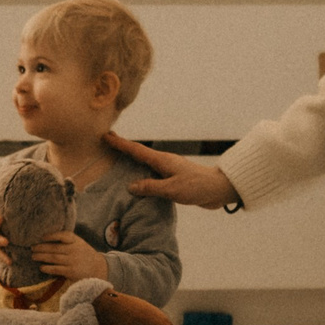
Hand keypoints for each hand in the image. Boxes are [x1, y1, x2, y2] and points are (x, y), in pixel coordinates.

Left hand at [30, 231, 107, 281]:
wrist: (98, 268)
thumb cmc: (84, 255)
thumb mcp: (79, 244)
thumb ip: (67, 241)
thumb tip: (46, 239)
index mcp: (76, 241)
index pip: (63, 235)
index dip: (52, 235)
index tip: (42, 237)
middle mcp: (74, 250)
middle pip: (54, 248)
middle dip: (41, 247)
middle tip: (32, 248)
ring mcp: (72, 261)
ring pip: (53, 258)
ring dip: (41, 257)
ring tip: (33, 256)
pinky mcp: (71, 271)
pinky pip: (57, 269)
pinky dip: (48, 268)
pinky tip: (41, 267)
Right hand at [105, 132, 240, 210]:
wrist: (219, 189)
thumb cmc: (197, 187)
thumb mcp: (171, 189)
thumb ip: (151, 187)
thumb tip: (130, 186)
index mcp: (162, 160)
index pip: (137, 150)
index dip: (121, 144)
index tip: (106, 135)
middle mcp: (164, 162)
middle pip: (139, 153)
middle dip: (124, 147)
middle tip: (108, 141)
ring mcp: (169, 170)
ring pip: (146, 163)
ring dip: (132, 160)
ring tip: (119, 159)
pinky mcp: (174, 179)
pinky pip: (153, 174)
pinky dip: (142, 173)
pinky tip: (139, 180)